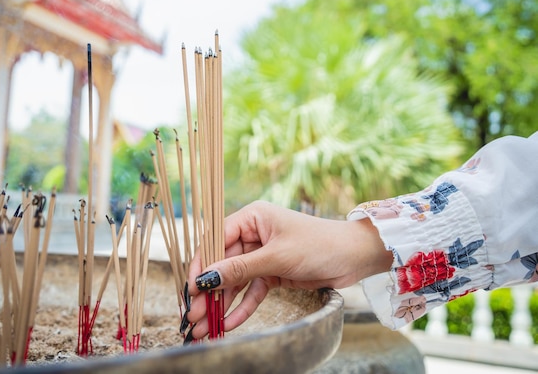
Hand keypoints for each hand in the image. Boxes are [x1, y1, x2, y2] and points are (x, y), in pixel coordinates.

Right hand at [184, 200, 391, 339]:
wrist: (354, 257)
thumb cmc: (319, 244)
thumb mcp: (277, 256)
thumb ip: (240, 268)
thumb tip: (206, 278)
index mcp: (251, 218)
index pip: (215, 240)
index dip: (201, 265)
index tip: (192, 289)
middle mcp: (253, 234)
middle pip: (222, 264)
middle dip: (208, 291)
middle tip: (193, 315)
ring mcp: (261, 255)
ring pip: (234, 281)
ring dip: (221, 304)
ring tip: (204, 327)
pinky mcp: (272, 272)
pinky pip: (251, 291)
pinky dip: (241, 308)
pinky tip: (228, 324)